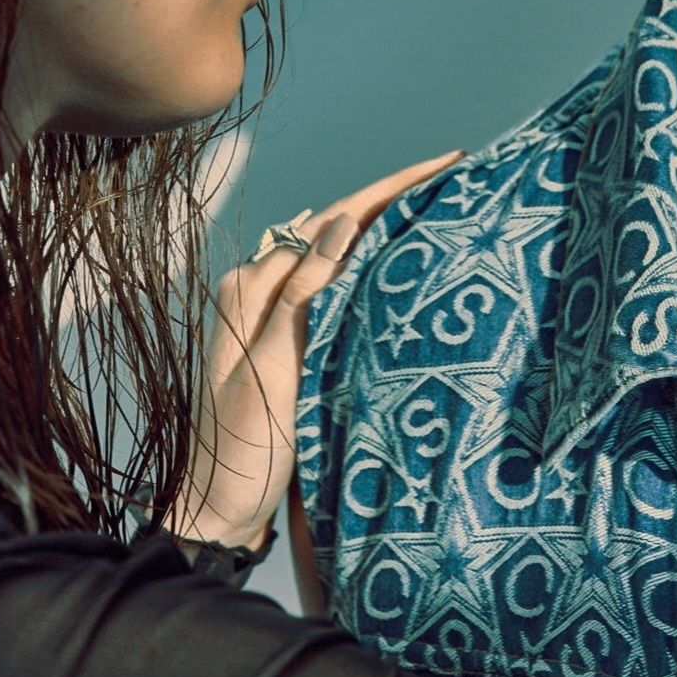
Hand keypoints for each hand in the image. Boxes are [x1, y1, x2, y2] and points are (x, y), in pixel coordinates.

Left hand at [171, 150, 461, 551]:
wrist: (219, 512)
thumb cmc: (241, 451)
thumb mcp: (274, 371)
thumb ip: (304, 295)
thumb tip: (341, 222)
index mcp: (252, 287)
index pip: (333, 221)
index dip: (390, 189)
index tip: (445, 164)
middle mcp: (260, 291)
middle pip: (338, 230)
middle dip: (395, 201)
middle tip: (457, 177)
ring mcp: (275, 317)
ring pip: (339, 258)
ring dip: (387, 232)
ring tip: (442, 210)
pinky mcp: (292, 345)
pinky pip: (337, 294)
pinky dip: (373, 273)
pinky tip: (404, 268)